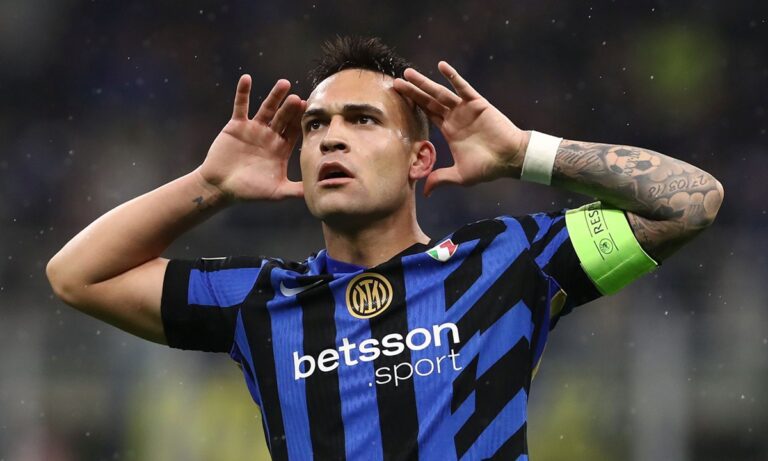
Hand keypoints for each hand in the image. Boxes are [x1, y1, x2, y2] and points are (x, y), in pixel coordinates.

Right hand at [196, 75, 305, 200]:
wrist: (220, 187)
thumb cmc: (249, 192)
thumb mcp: (276, 192)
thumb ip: (296, 190)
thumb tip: (316, 192)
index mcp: (281, 148)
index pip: (295, 131)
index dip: (301, 122)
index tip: (309, 114)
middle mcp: (270, 136)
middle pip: (283, 118)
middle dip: (290, 109)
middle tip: (297, 99)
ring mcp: (254, 129)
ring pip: (267, 108)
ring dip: (274, 96)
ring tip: (284, 83)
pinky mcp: (237, 125)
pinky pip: (241, 106)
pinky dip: (243, 92)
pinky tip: (246, 78)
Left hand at [393, 61, 527, 195]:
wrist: (510, 158)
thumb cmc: (487, 167)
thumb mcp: (460, 175)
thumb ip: (441, 178)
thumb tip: (425, 192)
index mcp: (449, 130)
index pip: (427, 113)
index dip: (412, 105)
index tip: (397, 98)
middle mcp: (454, 117)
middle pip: (428, 100)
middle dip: (412, 91)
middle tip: (395, 81)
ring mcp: (464, 108)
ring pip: (440, 92)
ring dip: (425, 82)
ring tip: (409, 72)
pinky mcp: (477, 103)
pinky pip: (463, 87)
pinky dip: (453, 76)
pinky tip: (441, 66)